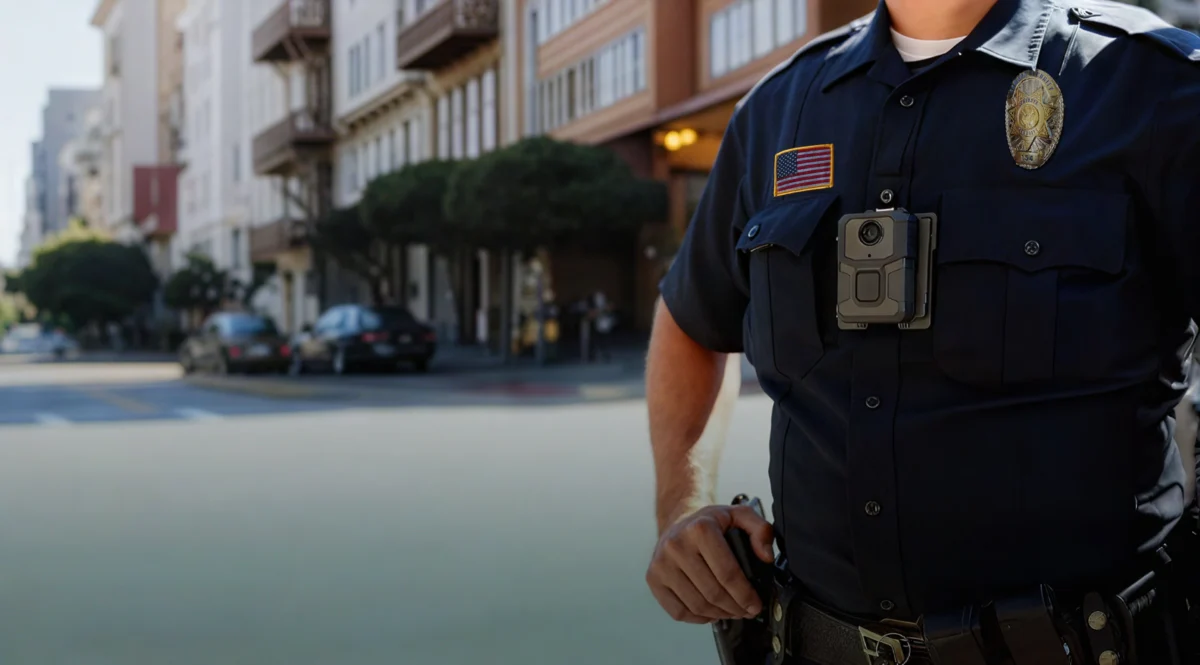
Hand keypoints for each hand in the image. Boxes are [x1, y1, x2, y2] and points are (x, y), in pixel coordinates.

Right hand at [646, 504, 773, 623]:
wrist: (677, 520)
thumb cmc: (709, 522)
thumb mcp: (739, 515)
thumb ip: (761, 530)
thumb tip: (766, 556)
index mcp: (700, 528)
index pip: (727, 573)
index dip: (745, 595)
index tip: (755, 604)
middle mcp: (676, 545)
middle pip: (712, 593)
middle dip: (735, 607)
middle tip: (746, 610)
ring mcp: (661, 563)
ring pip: (697, 605)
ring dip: (720, 614)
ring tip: (731, 611)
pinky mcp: (653, 578)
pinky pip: (678, 611)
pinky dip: (698, 618)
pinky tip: (711, 611)